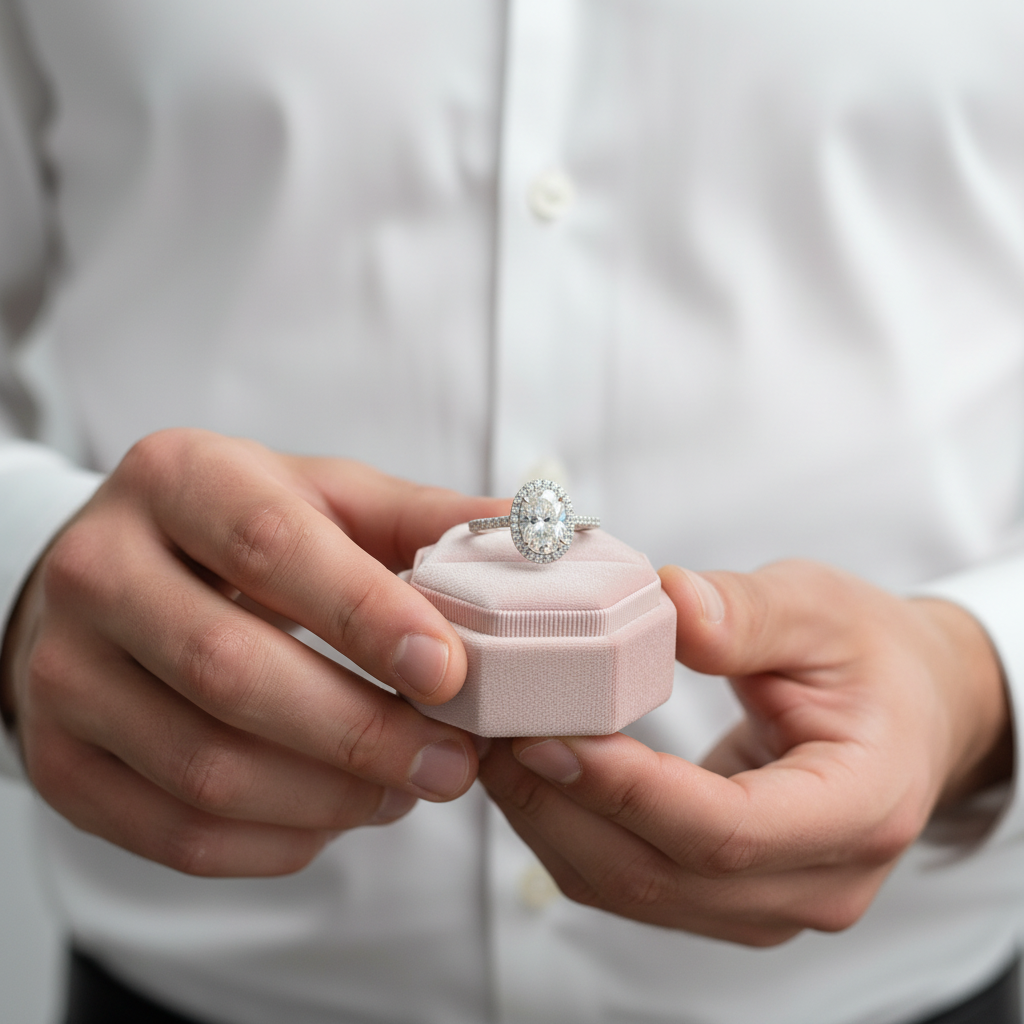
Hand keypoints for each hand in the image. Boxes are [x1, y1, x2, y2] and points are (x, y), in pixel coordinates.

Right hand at [0, 428, 505, 876]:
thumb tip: (542, 542)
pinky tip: (338, 816)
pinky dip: (279, 841)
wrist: (114, 581)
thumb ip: (426, 523)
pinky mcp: (61, 761)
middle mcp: (100, 570)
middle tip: (453, 763)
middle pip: (232, 670)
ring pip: (205, 768)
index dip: (365, 615)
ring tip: (406, 788)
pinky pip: (176, 834)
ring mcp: (65, 672)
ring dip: (331, 798)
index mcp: (178, 479)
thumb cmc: (240, 533)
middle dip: (361, 732)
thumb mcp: (327, 501)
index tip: (452, 672)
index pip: (270, 545)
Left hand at [479, 560, 1011, 945]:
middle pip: (661, 874)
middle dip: (562, 804)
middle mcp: (817, 883)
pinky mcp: (727, 898)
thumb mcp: (822, 609)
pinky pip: (630, 886)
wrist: (906, 711)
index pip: (724, 828)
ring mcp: (769, 904)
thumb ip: (747, 611)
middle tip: (494, 733)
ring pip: (632, 892)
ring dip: (551, 824)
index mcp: (861, 808)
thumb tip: (666, 602)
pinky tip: (536, 775)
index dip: (625, 788)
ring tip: (497, 748)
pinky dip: (570, 835)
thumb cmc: (871, 658)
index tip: (547, 732)